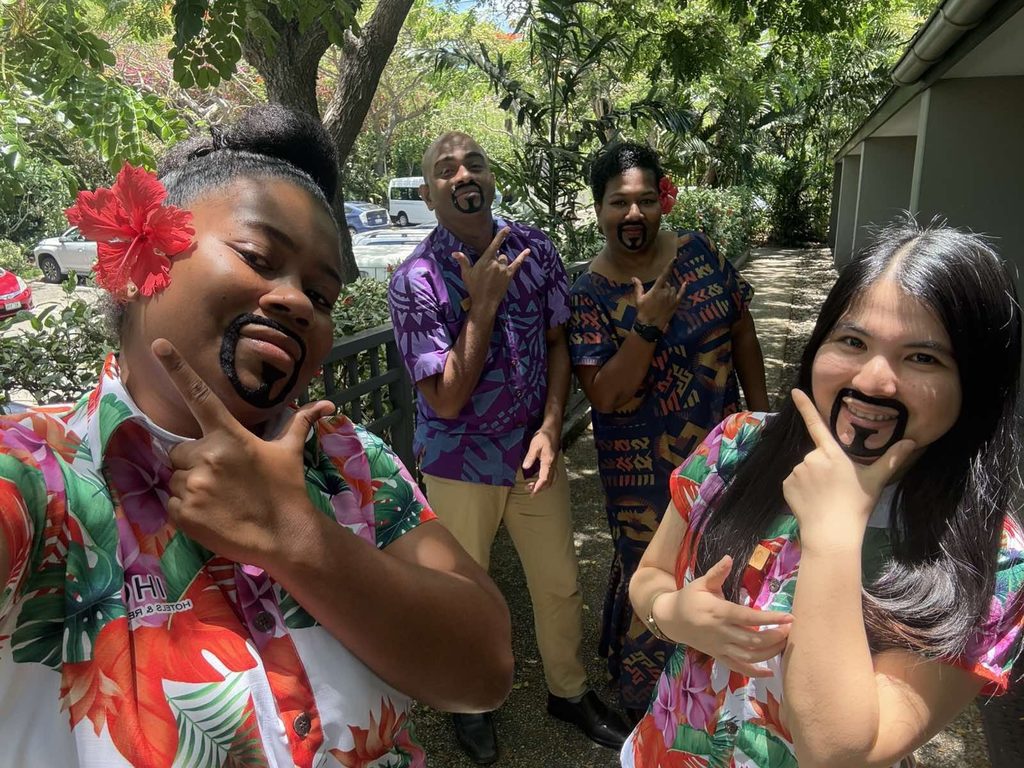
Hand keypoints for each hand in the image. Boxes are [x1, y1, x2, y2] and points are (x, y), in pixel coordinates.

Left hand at [152, 338, 334, 568]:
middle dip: (194, 462)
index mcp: (230, 436)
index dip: (178, 369)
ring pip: (175, 478)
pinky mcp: (183, 514)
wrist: (286, 537)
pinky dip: (187, 511)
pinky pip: (171, 504)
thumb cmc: (287, 491)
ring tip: (220, 500)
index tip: (158, 344)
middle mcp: (208, 456)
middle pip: (179, 450)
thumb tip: (328, 405)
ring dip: (191, 487)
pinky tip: (212, 516)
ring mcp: (193, 486)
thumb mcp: (289, 453)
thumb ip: (300, 424)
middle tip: (223, 481)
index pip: (200, 396)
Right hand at [454, 227, 529, 314]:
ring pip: (505, 259)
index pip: (494, 244)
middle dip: (494, 259)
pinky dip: (522, 257)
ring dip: (501, 262)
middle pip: (498, 254)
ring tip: (494, 273)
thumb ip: (463, 261)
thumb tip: (455, 253)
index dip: (501, 235)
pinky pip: (517, 263)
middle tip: (488, 271)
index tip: (507, 228)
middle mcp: (496, 263)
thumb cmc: (474, 288)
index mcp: (485, 260)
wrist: (484, 302)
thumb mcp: (466, 274)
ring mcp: (503, 269)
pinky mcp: (509, 275)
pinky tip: (528, 251)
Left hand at [522, 427, 558, 494]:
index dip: (538, 487)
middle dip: (540, 488)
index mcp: (548, 461)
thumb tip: (525, 467)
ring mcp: (553, 464)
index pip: (544, 478)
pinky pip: (550, 475)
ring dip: (542, 485)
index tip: (532, 492)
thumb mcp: (534, 445)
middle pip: (548, 481)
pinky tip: (537, 479)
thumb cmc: (543, 436)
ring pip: (550, 479)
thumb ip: (530, 457)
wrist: (552, 430)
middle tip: (529, 491)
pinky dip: (544, 480)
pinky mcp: (552, 462)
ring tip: (532, 486)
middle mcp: (552, 465)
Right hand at [633, 256, 685, 329]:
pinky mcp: (676, 304)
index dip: (669, 266)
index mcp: (657, 289)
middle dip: (662, 286)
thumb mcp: (639, 299)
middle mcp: (666, 292)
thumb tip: (634, 278)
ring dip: (668, 290)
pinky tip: (685, 283)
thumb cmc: (643, 311)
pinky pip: (681, 294)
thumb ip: (638, 287)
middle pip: (667, 283)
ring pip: (672, 289)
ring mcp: (672, 298)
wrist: (650, 325)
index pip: (664, 275)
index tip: (674, 258)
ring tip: (661, 299)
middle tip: (655, 295)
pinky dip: (683, 288)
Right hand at [658, 555, 792, 677]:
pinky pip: (738, 668)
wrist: (671, 619)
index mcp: (719, 612)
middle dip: (775, 636)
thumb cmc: (689, 599)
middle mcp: (721, 632)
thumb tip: (729, 558)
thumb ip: (717, 573)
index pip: (749, 618)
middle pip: (753, 640)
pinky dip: (754, 673)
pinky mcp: (718, 656)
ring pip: (749, 656)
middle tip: (790, 629)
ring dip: (769, 653)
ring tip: (784, 644)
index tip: (789, 617)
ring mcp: (720, 647)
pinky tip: (770, 672)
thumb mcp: (701, 583)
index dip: (770, 619)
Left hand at [783, 389, 915, 543]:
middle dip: (825, 468)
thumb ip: (892, 459)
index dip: (805, 406)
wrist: (832, 533)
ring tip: (825, 497)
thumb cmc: (856, 505)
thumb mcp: (876, 481)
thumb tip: (912, 441)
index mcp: (832, 453)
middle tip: (837, 488)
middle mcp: (811, 458)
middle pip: (817, 457)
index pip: (817, 424)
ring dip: (813, 479)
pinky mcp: (787, 485)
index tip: (795, 390)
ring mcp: (797, 471)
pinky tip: (813, 502)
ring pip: (806, 470)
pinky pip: (795, 482)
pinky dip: (802, 490)